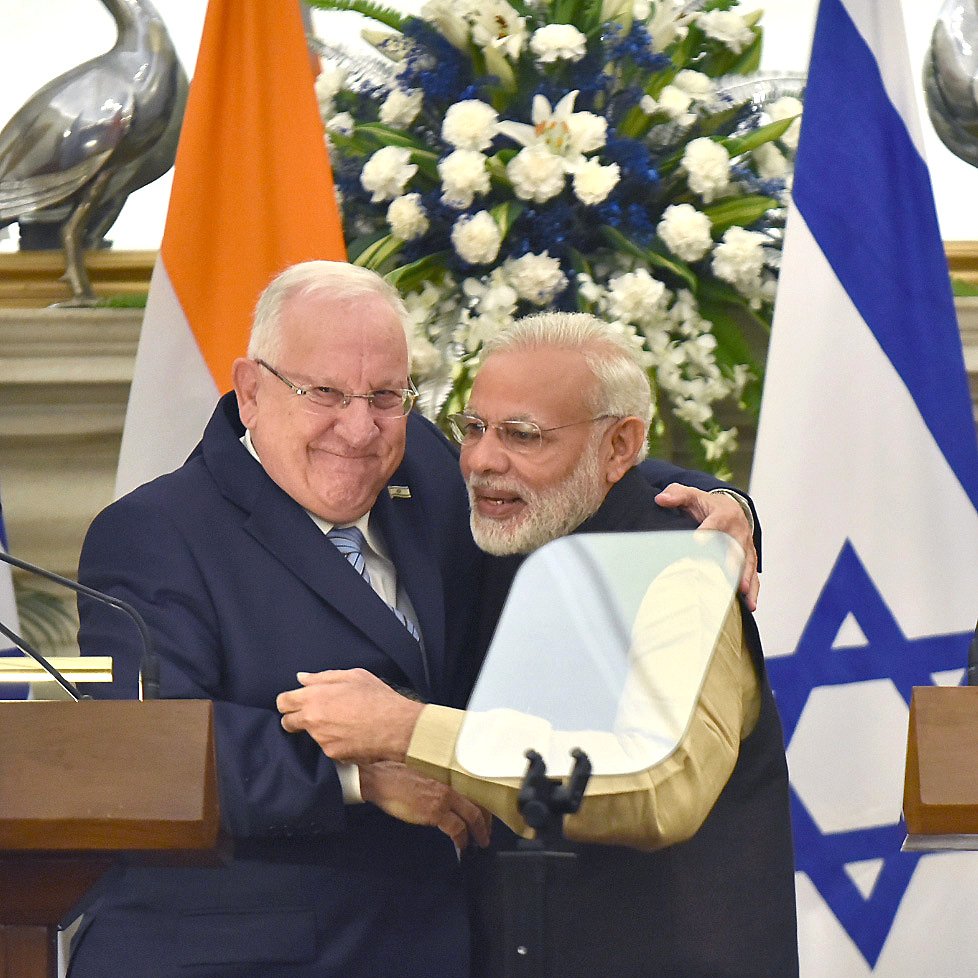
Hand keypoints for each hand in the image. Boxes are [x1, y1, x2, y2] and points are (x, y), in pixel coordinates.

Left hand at [277, 668, 423, 763]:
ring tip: (342, 723)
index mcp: (315, 696)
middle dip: (295, 718)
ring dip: (319, 730)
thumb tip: (302, 678)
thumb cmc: (377, 698)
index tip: (294, 702)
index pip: (283, 701)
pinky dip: (334, 742)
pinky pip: (326, 747)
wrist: (396, 726)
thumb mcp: (352, 676)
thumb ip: (322, 677)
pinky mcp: (332, 755)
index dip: (288, 701)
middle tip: (314, 715)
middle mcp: (312, 720)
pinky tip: (350, 735)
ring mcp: (321, 740)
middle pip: (287, 722)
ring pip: (310, 735)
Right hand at [359, 760, 491, 849]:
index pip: (475, 791)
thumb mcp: (422, 775)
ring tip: (479, 842)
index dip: (483, 806)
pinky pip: (457, 828)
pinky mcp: (434, 811)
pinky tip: (461, 845)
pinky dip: (462, 839)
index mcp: (447, 776)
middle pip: (478, 805)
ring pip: (472, 816)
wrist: (380, 780)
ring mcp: (443, 798)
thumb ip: (438, 784)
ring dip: (478, 832)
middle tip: (487, 834)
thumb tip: (447, 798)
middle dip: (485, 822)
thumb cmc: (396, 776)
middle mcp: (449, 786)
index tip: (486, 817)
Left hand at [654, 483, 758, 610]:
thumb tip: (660, 498)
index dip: (707, 531)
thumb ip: (676, 495)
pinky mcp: (750, 558)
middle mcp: (738, 531)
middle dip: (731, 561)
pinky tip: (751, 604)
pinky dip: (753, 589)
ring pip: (747, 563)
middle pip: (735, 547)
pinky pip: (753, 574)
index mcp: (723, 514)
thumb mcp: (691, 495)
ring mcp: (746, 546)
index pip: (715, 523)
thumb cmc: (706, 505)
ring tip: (742, 593)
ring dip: (745, 578)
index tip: (697, 540)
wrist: (732, 508)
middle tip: (726, 575)